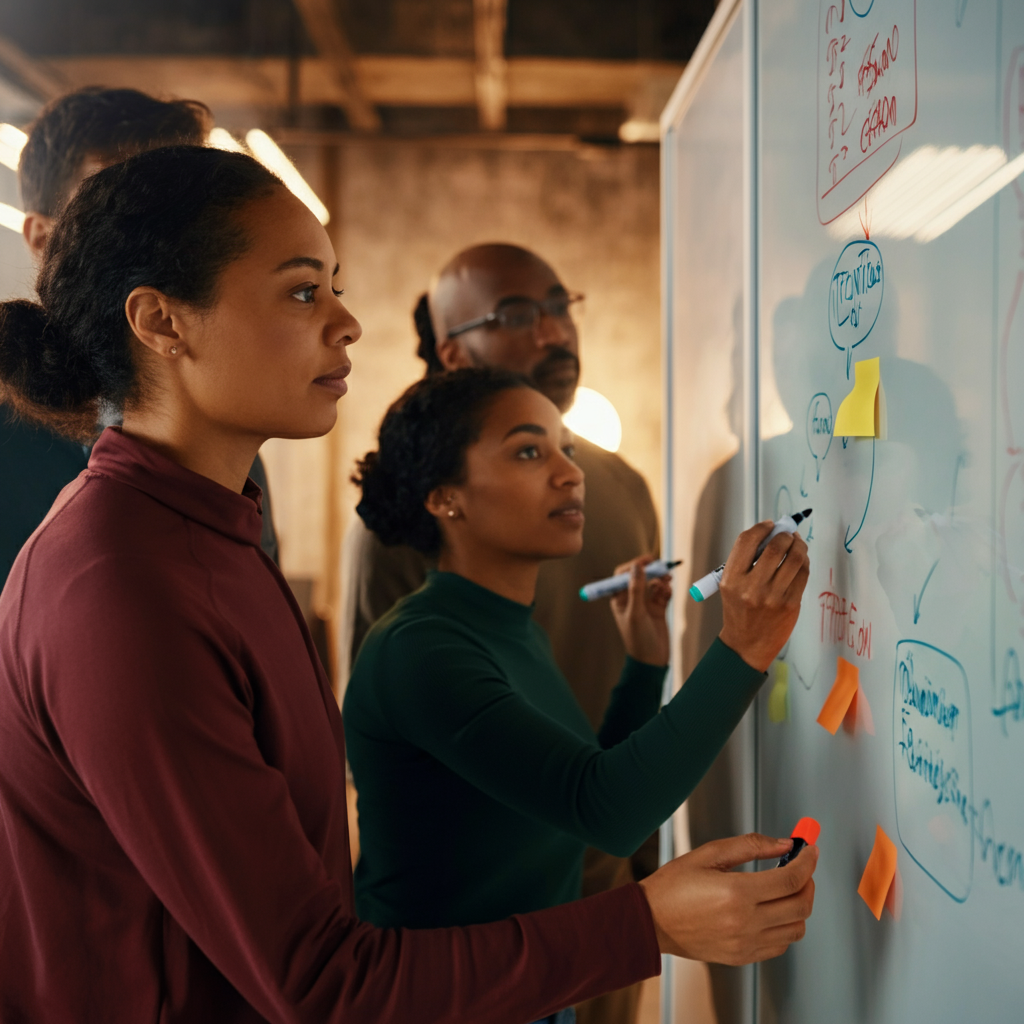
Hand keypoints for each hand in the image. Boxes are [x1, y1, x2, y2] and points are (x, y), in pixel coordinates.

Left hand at [610, 556, 671, 665]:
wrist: (652, 660)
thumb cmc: (638, 638)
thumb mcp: (636, 613)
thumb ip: (636, 589)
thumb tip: (636, 566)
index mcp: (619, 599)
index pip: (622, 575)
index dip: (634, 565)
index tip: (647, 560)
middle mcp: (631, 599)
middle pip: (640, 576)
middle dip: (651, 571)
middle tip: (663, 568)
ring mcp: (645, 603)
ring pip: (653, 583)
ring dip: (661, 579)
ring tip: (668, 581)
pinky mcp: (658, 608)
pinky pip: (662, 592)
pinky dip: (666, 590)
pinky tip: (668, 593)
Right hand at [638, 833, 816, 964]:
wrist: (651, 921)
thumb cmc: (674, 885)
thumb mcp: (709, 854)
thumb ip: (750, 846)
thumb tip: (784, 844)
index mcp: (736, 893)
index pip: (790, 879)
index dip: (807, 861)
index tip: (810, 850)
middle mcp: (745, 922)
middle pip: (800, 905)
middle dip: (807, 882)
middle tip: (800, 867)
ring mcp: (745, 944)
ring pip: (796, 928)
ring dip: (799, 906)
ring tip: (785, 889)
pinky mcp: (742, 957)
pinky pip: (780, 945)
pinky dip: (786, 926)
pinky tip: (772, 910)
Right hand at [718, 522, 809, 671]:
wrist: (747, 644)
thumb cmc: (740, 611)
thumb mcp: (731, 585)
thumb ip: (746, 561)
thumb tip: (771, 534)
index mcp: (732, 579)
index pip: (747, 541)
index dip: (761, 527)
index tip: (769, 525)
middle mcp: (751, 587)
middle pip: (775, 547)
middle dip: (784, 534)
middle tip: (787, 534)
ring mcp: (773, 597)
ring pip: (794, 558)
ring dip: (799, 545)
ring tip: (797, 543)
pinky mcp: (790, 604)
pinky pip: (803, 574)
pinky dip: (804, 562)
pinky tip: (800, 560)